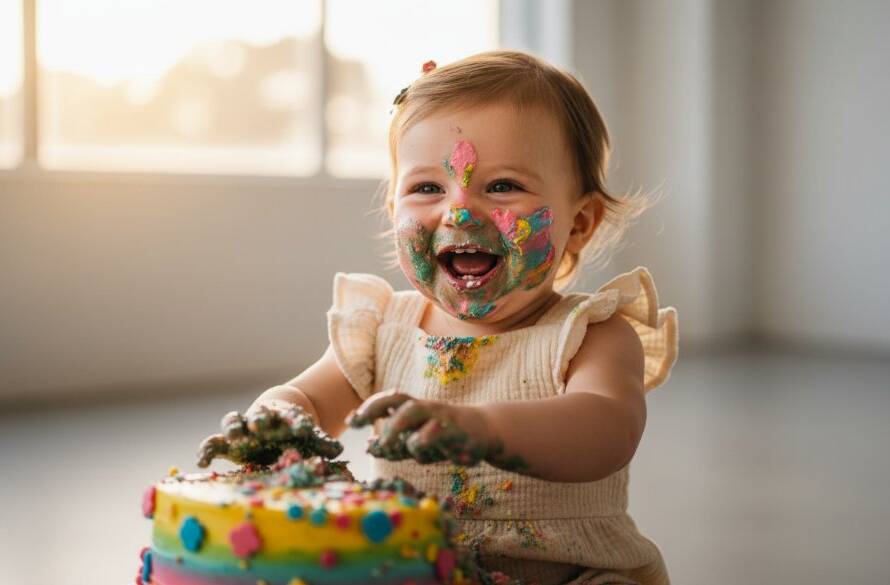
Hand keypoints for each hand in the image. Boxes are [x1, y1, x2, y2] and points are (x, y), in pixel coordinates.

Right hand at [196, 404, 341, 467]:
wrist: (275, 422)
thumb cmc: (296, 432)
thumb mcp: (310, 437)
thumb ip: (322, 443)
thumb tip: (338, 451)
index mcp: (286, 419)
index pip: (292, 417)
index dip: (297, 422)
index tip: (303, 427)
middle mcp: (262, 421)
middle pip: (260, 415)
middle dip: (261, 419)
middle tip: (262, 424)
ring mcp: (243, 430)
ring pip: (234, 421)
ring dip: (233, 425)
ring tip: (233, 433)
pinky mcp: (228, 444)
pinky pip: (214, 444)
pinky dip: (207, 450)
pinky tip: (202, 462)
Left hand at [346, 390, 496, 466]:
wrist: (485, 433)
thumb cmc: (447, 437)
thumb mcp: (418, 443)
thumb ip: (396, 445)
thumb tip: (369, 448)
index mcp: (414, 408)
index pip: (387, 401)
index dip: (368, 408)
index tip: (351, 421)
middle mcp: (425, 408)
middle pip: (397, 398)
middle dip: (374, 408)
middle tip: (358, 422)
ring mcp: (440, 416)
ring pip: (414, 410)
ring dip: (395, 424)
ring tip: (384, 442)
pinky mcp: (455, 429)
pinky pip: (436, 431)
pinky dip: (424, 438)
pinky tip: (416, 447)